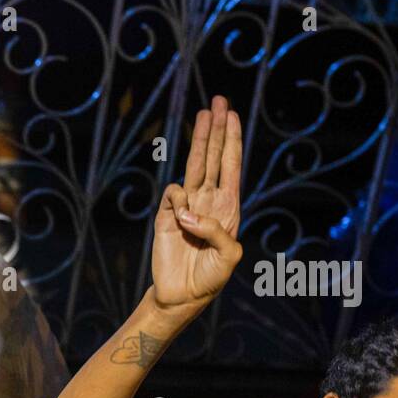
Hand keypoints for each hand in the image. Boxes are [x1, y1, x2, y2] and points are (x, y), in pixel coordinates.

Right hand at [151, 95, 243, 315]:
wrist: (182, 296)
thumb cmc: (211, 278)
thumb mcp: (229, 257)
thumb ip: (217, 232)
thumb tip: (188, 212)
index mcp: (228, 207)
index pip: (230, 165)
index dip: (232, 140)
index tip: (232, 115)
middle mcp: (208, 200)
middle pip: (212, 156)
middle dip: (216, 129)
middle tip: (217, 101)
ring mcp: (186, 207)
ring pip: (193, 166)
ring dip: (199, 140)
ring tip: (203, 115)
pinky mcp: (166, 217)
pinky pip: (172, 195)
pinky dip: (178, 200)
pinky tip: (182, 217)